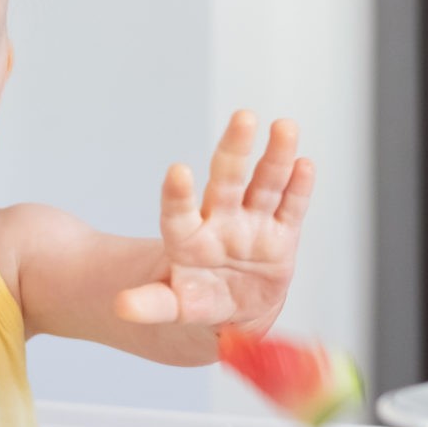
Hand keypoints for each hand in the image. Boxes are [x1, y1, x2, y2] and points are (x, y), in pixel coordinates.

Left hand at [115, 110, 313, 332]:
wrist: (234, 308)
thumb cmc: (198, 299)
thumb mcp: (175, 307)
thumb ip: (153, 305)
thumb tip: (122, 307)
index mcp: (188, 238)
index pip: (179, 212)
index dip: (177, 194)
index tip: (178, 172)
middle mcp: (220, 220)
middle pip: (226, 181)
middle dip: (234, 150)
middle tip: (243, 118)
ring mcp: (253, 223)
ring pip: (265, 184)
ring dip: (276, 157)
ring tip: (284, 127)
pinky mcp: (282, 234)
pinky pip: (291, 207)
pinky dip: (299, 186)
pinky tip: (304, 164)